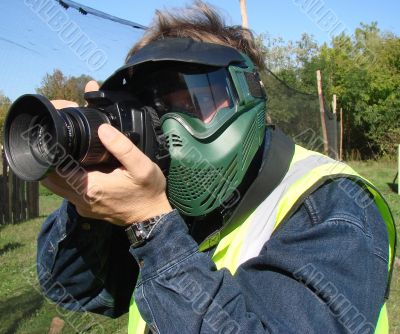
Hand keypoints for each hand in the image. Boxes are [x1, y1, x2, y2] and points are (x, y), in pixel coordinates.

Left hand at [42, 124, 172, 225]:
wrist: (152, 216)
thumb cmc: (148, 191)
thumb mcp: (142, 166)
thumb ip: (122, 147)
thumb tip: (102, 129)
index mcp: (90, 187)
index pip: (56, 170)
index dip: (54, 154)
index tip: (61, 140)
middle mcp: (81, 199)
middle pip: (52, 179)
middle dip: (53, 162)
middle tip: (65, 145)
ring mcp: (83, 207)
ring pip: (58, 187)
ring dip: (60, 171)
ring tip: (73, 155)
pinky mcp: (87, 210)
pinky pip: (69, 193)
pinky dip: (69, 181)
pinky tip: (84, 171)